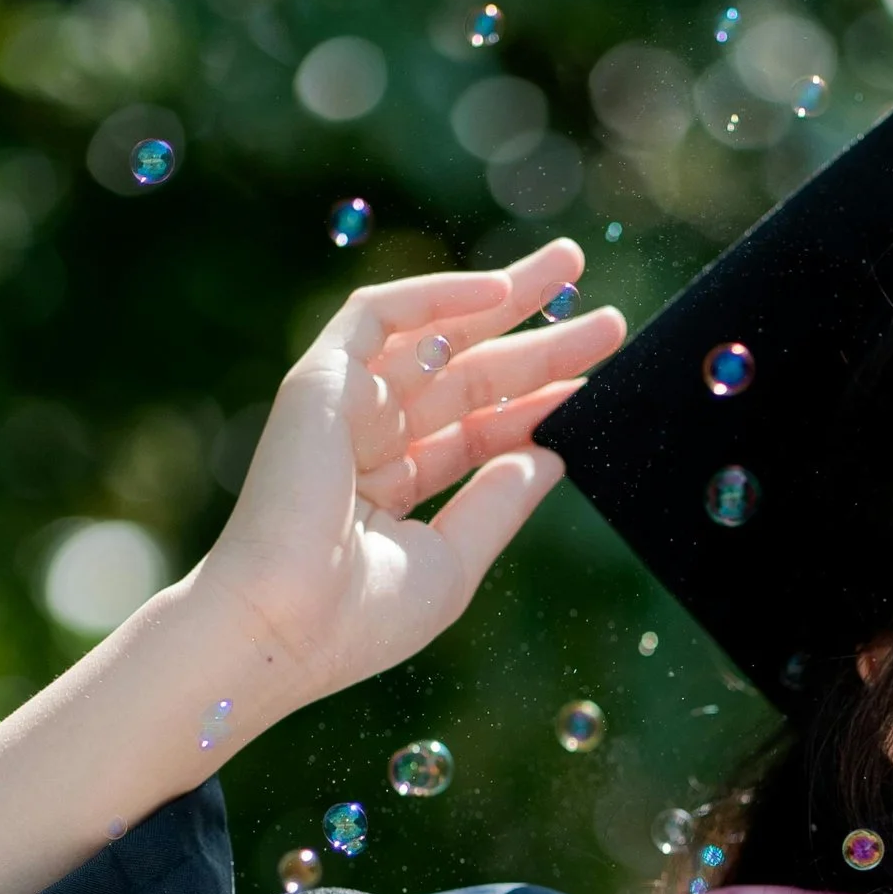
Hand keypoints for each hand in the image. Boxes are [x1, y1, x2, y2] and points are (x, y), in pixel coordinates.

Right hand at [195, 236, 624, 724]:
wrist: (283, 628)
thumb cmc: (358, 619)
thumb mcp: (452, 562)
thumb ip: (499, 503)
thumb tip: (550, 453)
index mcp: (393, 488)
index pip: (479, 431)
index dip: (538, 406)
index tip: (598, 386)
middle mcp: (369, 439)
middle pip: (468, 375)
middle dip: (535, 340)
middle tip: (609, 319)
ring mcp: (344, 407)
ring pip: (435, 336)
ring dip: (502, 297)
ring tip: (570, 265)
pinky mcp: (319, 381)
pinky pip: (379, 315)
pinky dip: (436, 296)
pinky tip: (499, 289)